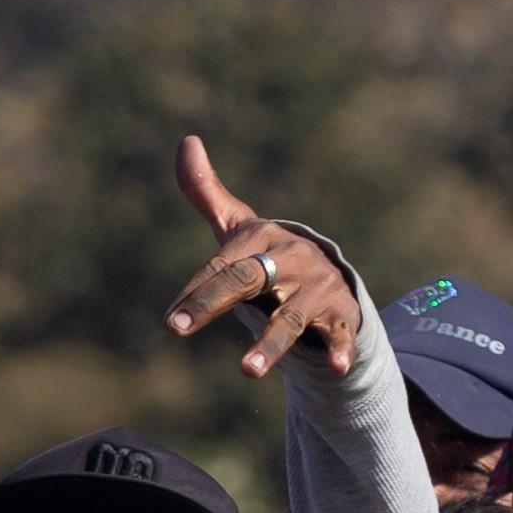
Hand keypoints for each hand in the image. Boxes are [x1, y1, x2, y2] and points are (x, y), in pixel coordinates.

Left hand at [161, 137, 360, 378]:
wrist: (329, 272)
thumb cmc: (268, 254)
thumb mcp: (238, 227)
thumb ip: (206, 191)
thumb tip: (187, 140)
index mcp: (261, 239)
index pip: (219, 267)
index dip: (194, 292)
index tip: (171, 322)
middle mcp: (289, 259)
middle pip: (246, 280)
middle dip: (212, 301)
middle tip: (177, 328)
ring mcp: (317, 287)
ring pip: (290, 317)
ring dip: (270, 343)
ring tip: (248, 372)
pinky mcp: (341, 314)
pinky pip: (340, 333)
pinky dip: (340, 348)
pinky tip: (336, 367)